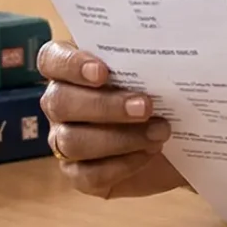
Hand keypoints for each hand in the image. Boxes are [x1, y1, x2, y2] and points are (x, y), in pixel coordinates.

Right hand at [36, 41, 188, 199]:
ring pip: (72, 141)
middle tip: (145, 107)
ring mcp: (65, 141)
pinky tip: (148, 154)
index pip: (51, 60)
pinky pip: (88, 175)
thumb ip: (150, 59)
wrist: (175, 138)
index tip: (102, 72)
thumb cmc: (159, 94)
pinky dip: (121, 165)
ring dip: (119, 138)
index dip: (70, 65)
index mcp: (69, 70)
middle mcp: (60, 104)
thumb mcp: (157, 72)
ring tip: (159, 132)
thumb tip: (170, 51)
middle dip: (104, 106)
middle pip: (60, 102)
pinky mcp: (79, 174)